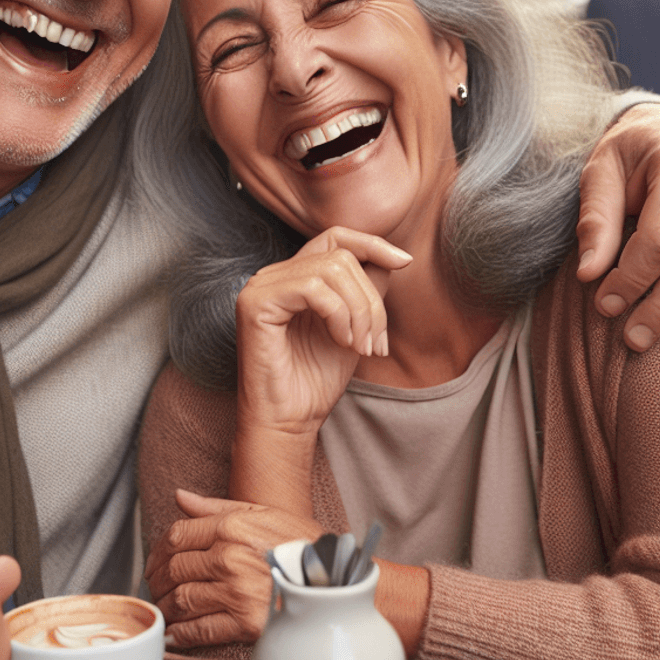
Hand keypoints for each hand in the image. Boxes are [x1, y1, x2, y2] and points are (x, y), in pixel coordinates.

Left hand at [144, 490, 322, 647]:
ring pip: (180, 599)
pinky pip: (199, 629)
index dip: (157, 551)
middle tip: (154, 588)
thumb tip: (180, 497)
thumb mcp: (262, 512)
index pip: (176, 536)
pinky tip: (176, 633)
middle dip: (156, 581)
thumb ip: (215, 506)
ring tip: (164, 609)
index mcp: (232, 526)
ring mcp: (236, 590)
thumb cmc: (301, 544)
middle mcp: (230, 557)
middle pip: (173, 568)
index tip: (155, 562)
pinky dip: (180, 634)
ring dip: (165, 608)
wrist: (336, 581)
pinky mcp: (245, 623)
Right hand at [236, 227, 411, 433]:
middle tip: (376, 344)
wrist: (289, 421)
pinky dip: (338, 315)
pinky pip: (312, 289)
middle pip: (341, 256)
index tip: (404, 262)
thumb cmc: (316, 380)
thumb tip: (392, 259)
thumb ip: (366, 291)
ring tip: (360, 347)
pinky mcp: (255, 303)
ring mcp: (261, 287)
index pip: (335, 237)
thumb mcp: (355, 328)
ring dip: (359, 311)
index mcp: (293, 277)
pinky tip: (341, 342)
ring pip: (331, 269)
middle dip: (371, 299)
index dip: (371, 244)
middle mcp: (273, 275)